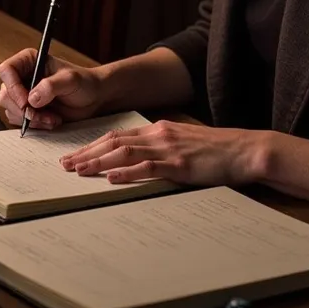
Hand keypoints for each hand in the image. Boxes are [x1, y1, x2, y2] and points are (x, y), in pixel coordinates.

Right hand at [0, 49, 104, 129]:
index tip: (27, 102)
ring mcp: (23, 94)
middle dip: (23, 109)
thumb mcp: (70, 81)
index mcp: (29, 61)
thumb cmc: (84, 83)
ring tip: (53, 118)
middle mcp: (23, 77)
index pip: (6, 70)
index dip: (12, 87)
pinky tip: (51, 120)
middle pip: (5, 94)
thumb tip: (32, 98)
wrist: (93, 99)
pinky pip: (20, 121)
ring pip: (11, 110)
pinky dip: (35, 125)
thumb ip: (51, 86)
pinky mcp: (28, 110)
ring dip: (31, 119)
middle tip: (42, 115)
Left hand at [60, 120, 265, 185]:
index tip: (74, 155)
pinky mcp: (180, 165)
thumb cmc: (214, 150)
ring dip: (99, 162)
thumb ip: (159, 149)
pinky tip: (112, 178)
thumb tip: (136, 161)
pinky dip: (127, 173)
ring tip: (79, 171)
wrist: (243, 150)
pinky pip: (148, 167)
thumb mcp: (182, 144)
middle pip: (114, 141)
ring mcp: (169, 149)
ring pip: (125, 153)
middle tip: (65, 165)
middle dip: (87, 153)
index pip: (117, 134)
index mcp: (158, 129)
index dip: (93, 145)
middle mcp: (159, 134)